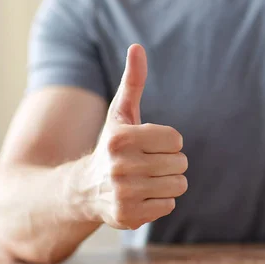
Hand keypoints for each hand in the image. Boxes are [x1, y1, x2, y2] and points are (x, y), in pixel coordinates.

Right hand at [78, 44, 187, 229]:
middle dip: (169, 162)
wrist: (83, 189)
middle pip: (180, 163)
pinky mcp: (128, 216)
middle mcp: (120, 166)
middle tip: (146, 164)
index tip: (149, 145)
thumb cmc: (112, 144)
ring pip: (179, 185)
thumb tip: (137, 47)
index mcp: (121, 138)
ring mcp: (124, 193)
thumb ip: (133, 81)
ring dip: (168, 182)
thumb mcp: (121, 112)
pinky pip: (169, 205)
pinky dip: (160, 201)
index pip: (177, 140)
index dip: (168, 142)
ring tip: (145, 180)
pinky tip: (141, 196)